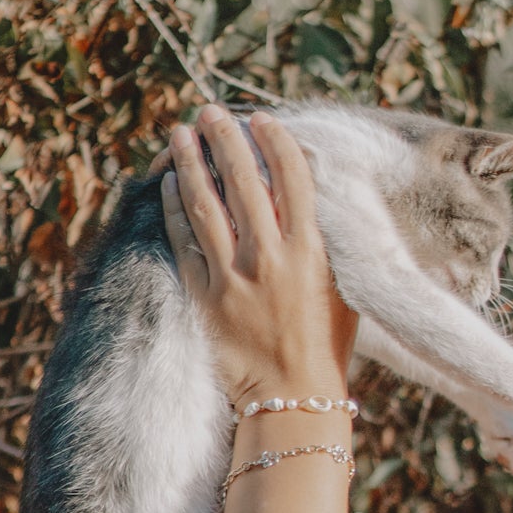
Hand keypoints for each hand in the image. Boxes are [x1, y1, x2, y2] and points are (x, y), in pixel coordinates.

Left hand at [161, 106, 358, 410]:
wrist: (294, 399)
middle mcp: (270, 258)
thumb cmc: (326, 345)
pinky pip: (184, 242)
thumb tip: (304, 196)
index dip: (275, 140)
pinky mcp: (206, 298)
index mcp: (310, 252)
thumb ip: (323, 242)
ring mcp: (233, 278)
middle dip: (224, 137)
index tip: (262, 120)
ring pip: (205, 204)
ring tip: (181, 134)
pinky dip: (175, 209)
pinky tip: (170, 186)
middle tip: (211, 112)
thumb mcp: (341, 289)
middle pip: (242, 179)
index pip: (291, 176)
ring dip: (190, 163)